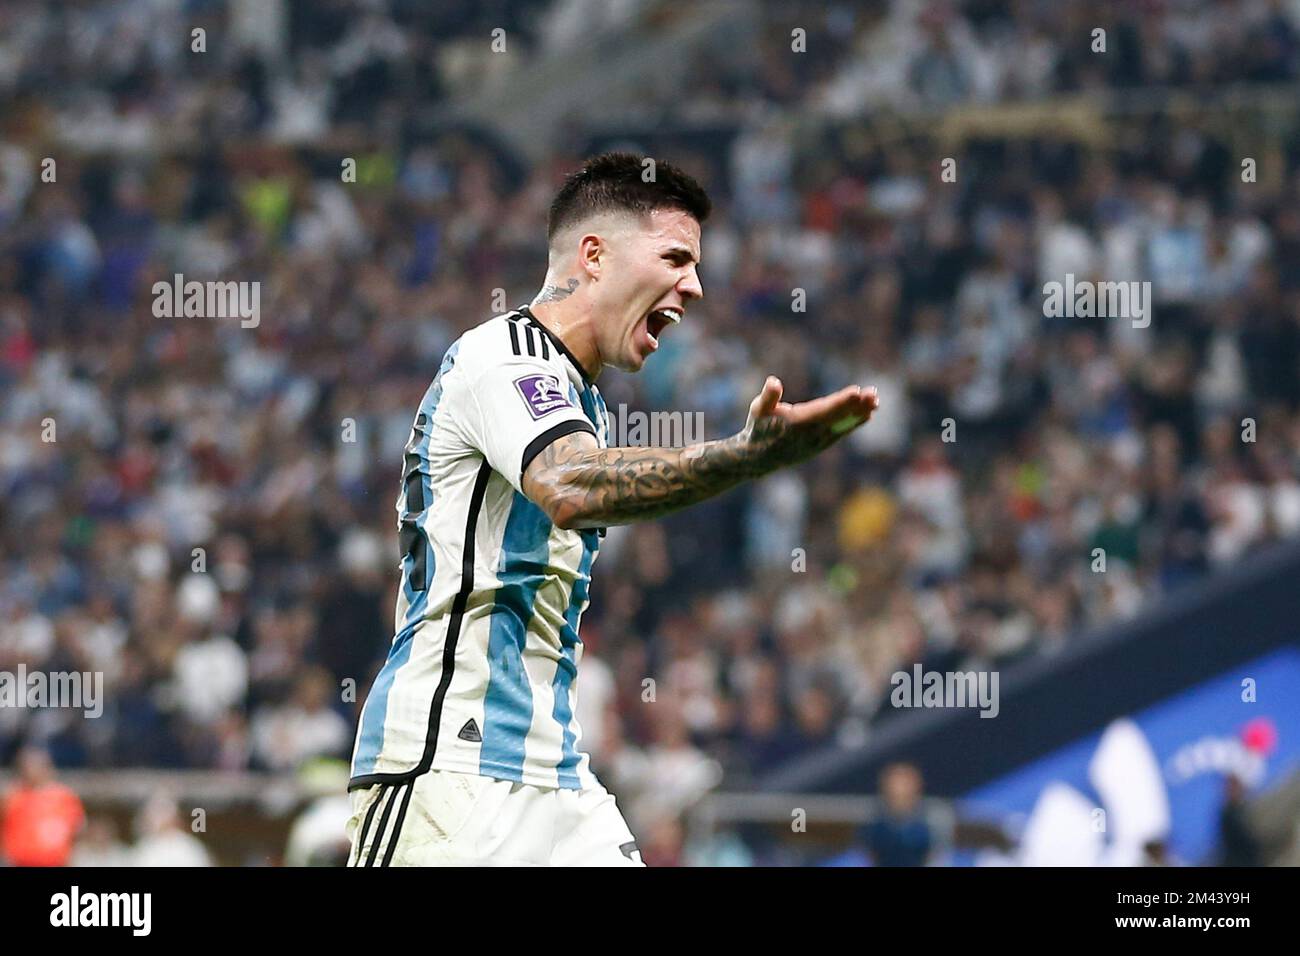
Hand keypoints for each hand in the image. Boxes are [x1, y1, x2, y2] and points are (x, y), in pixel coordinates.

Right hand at [742, 376, 878, 468]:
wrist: (759, 458)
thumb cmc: (758, 428)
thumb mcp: (758, 410)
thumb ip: (768, 397)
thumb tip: (773, 382)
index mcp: (797, 423)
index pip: (824, 410)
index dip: (841, 402)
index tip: (856, 392)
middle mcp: (811, 434)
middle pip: (838, 417)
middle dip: (856, 405)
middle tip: (873, 394)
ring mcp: (818, 441)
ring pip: (843, 425)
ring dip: (860, 413)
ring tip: (875, 400)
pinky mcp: (822, 444)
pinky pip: (842, 432)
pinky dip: (854, 423)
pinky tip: (868, 414)